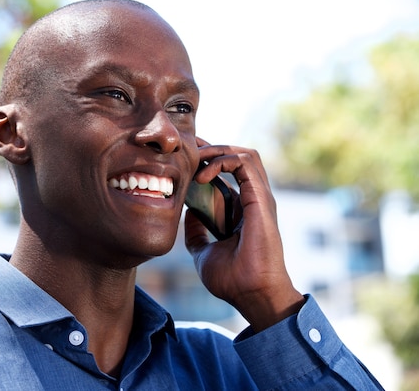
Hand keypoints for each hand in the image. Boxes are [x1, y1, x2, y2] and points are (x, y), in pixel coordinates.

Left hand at [184, 138, 304, 331]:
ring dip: (217, 150)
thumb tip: (188, 214)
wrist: (252, 295)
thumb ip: (197, 233)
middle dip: (210, 148)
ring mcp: (260, 198)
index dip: (207, 160)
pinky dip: (222, 161)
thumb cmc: (233, 280)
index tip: (183, 160)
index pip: (228, 173)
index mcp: (243, 210)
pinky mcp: (261, 198)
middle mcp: (254, 200)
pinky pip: (245, 163)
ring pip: (244, 154)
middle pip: (236, 158)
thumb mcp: (204, 252)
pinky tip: (201, 175)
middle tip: (186, 150)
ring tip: (195, 159)